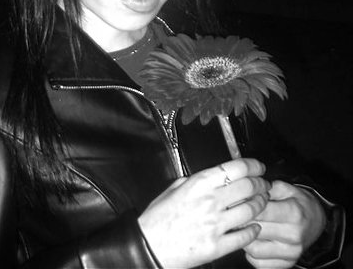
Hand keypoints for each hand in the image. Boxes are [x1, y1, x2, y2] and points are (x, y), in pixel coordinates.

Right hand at [138, 158, 270, 268]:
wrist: (149, 246)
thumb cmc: (158, 218)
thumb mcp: (175, 188)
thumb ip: (197, 180)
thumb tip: (215, 176)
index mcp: (199, 183)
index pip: (236, 168)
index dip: (253, 166)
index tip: (258, 167)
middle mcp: (210, 201)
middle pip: (248, 187)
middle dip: (261, 184)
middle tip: (264, 185)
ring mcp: (215, 224)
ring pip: (251, 210)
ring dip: (261, 205)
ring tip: (261, 203)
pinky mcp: (217, 246)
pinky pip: (245, 236)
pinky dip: (254, 230)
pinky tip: (255, 227)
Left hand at [244, 180, 325, 268]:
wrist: (316, 221)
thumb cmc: (298, 203)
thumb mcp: (286, 188)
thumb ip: (266, 188)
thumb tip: (244, 192)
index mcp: (294, 214)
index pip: (260, 212)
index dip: (245, 205)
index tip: (237, 200)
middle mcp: (293, 236)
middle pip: (255, 230)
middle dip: (241, 220)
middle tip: (234, 213)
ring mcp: (290, 253)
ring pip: (253, 249)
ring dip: (244, 238)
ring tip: (243, 226)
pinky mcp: (285, 265)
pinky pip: (259, 263)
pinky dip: (250, 253)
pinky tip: (252, 240)